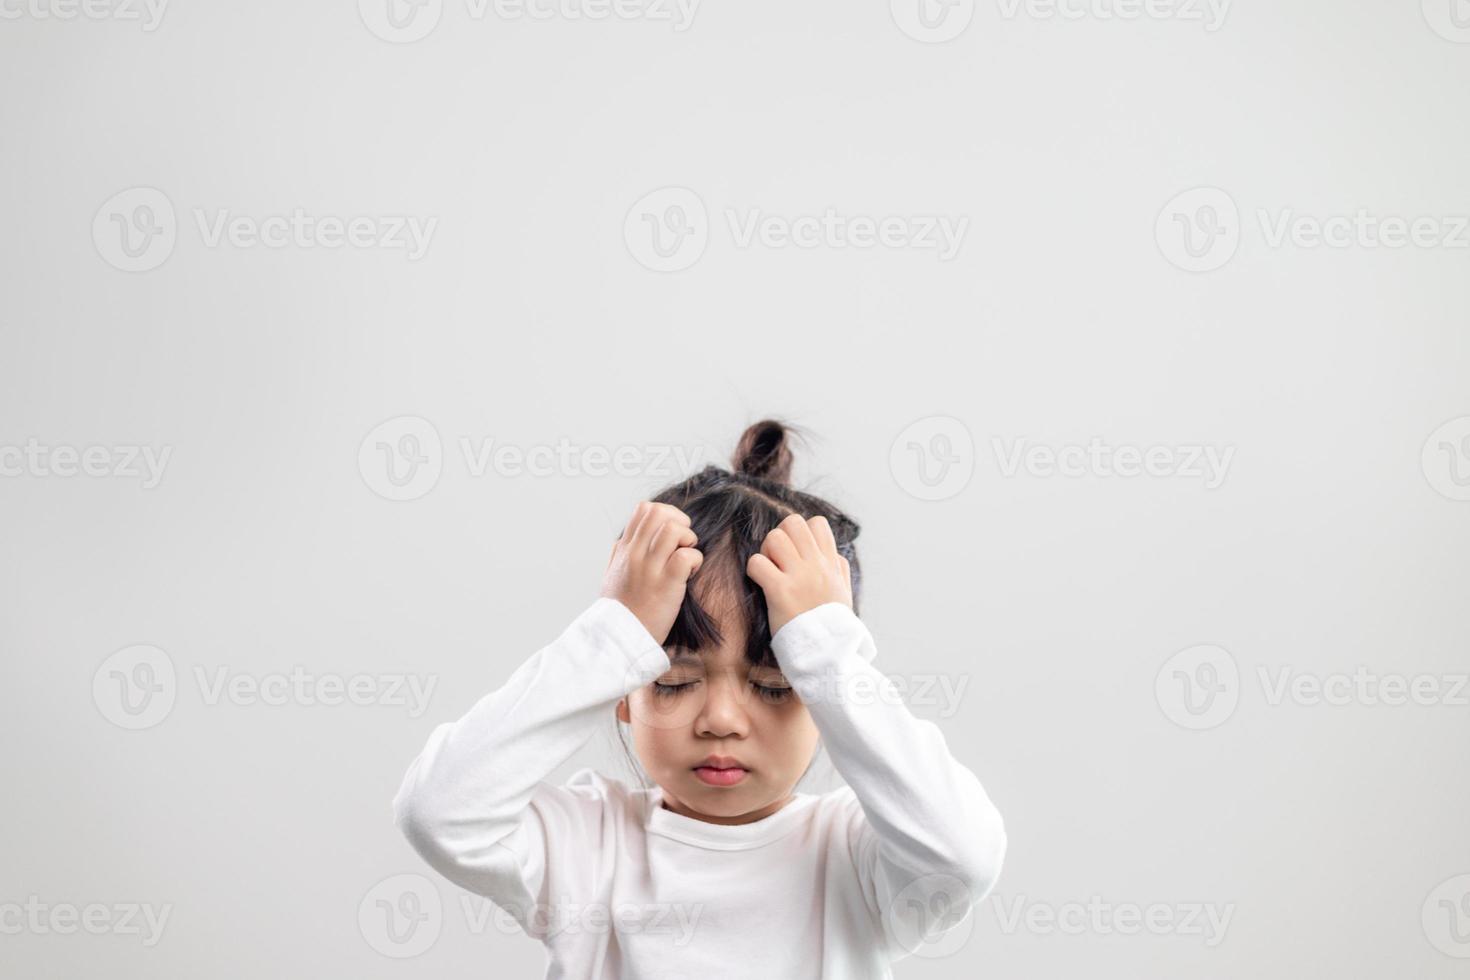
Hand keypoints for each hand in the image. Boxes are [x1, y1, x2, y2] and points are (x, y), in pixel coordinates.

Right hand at [601, 501, 702, 644]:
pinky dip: (695, 561)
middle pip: (660, 513)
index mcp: (624, 549)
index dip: (666, 513)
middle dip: (680, 521)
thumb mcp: (611, 575)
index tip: (672, 532)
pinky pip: (687, 556)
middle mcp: (635, 554)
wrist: (618, 638)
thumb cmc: (619, 610)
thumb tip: (624, 539)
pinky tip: (691, 573)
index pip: (643, 509)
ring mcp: (649, 568)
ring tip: (687, 557)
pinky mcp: (666, 584)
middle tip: (684, 542)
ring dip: (688, 539)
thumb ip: (619, 554)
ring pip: (674, 529)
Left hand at [746, 514, 853, 637]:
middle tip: (778, 559)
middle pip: (793, 522)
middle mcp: (816, 565)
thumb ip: (839, 569)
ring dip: (766, 551)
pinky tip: (761, 583)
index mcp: (831, 564)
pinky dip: (754, 570)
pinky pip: (757, 563)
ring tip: (770, 571)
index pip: (817, 523)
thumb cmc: (833, 626)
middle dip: (780, 535)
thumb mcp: (844, 592)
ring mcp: (799, 577)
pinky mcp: (780, 592)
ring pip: (774, 537)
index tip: (796, 552)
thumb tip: (833, 554)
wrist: (828, 653)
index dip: (801, 532)